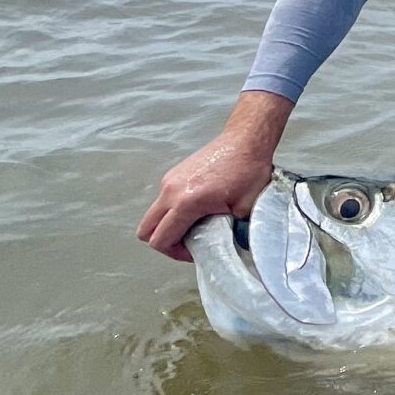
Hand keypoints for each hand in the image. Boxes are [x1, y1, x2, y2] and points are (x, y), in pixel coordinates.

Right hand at [137, 92, 291, 261]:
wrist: (245, 141)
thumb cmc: (248, 170)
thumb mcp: (243, 209)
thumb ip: (228, 231)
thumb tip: (225, 246)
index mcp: (186, 202)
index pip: (160, 240)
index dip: (175, 254)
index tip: (194, 253)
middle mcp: (171, 191)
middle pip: (146, 229)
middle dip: (164, 242)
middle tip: (188, 244)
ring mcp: (169, 180)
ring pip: (153, 214)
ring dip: (168, 225)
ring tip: (196, 225)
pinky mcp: (173, 174)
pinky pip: (163, 200)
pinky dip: (172, 211)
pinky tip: (197, 209)